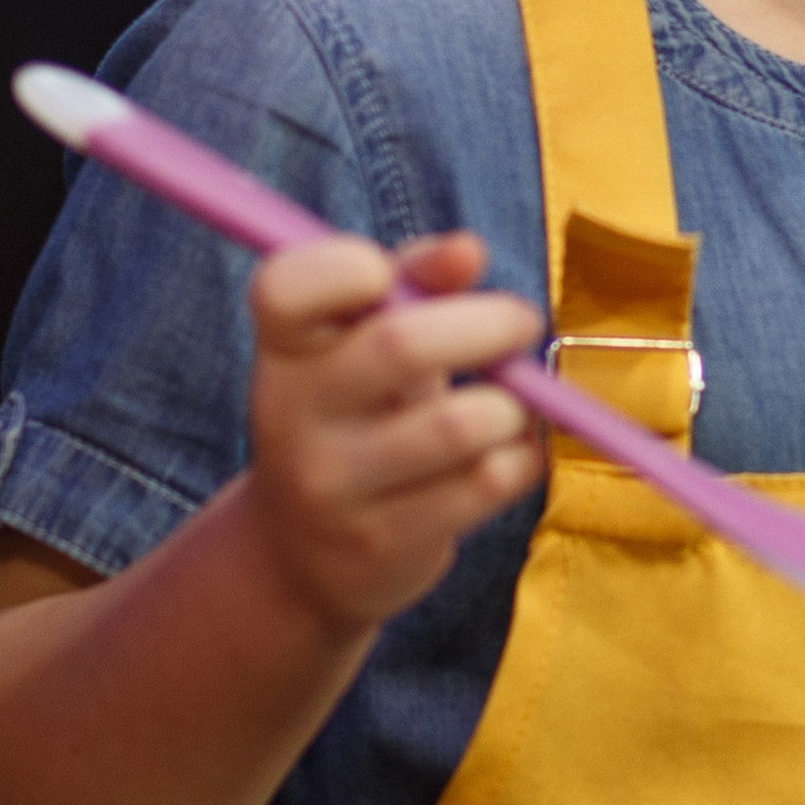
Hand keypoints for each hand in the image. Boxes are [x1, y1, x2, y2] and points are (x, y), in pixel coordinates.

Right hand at [240, 233, 545, 641]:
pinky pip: (486, 483)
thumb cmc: (357, 415)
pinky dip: (522, 456)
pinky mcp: (382, 545)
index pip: (285, 288)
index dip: (345, 265)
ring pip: (459, 426)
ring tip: (512, 404)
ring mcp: (333, 488)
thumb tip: (467, 249)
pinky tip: (509, 451)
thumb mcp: (363, 343)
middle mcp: (291, 417)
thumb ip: (413, 281)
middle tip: (522, 322)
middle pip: (401, 345)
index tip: (390, 274)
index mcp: (282, 351)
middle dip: (489, 323)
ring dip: (512, 406)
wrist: (303, 554)